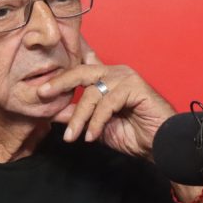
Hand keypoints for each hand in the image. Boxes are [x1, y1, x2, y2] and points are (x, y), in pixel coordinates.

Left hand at [38, 37, 176, 158]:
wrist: (161, 145)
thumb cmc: (134, 135)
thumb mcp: (96, 127)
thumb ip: (78, 116)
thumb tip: (53, 112)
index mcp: (106, 79)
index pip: (83, 64)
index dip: (66, 61)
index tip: (47, 57)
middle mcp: (115, 73)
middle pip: (81, 71)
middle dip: (60, 82)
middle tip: (41, 93)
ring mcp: (126, 77)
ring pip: (92, 93)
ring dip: (80, 117)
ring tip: (72, 136)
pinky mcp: (135, 87)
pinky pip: (107, 103)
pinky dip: (97, 121)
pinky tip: (91, 136)